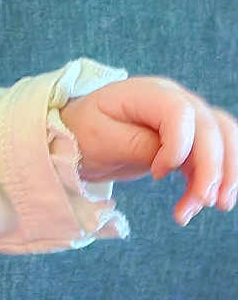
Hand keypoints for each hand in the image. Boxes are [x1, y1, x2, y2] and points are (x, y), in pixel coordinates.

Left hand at [59, 77, 237, 224]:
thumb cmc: (82, 133)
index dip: (178, 146)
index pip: (180, 112)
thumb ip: (137, 146)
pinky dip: (215, 179)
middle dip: (213, 168)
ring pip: (223, 139)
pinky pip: (214, 154)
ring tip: (216, 206)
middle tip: (203, 202)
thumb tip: (169, 162)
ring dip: (224, 174)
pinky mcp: (188, 139)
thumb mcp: (100, 140)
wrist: (76, 136)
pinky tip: (202, 203)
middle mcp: (175, 99)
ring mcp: (186, 117)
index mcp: (148, 93)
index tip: (157, 175)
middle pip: (211, 127)